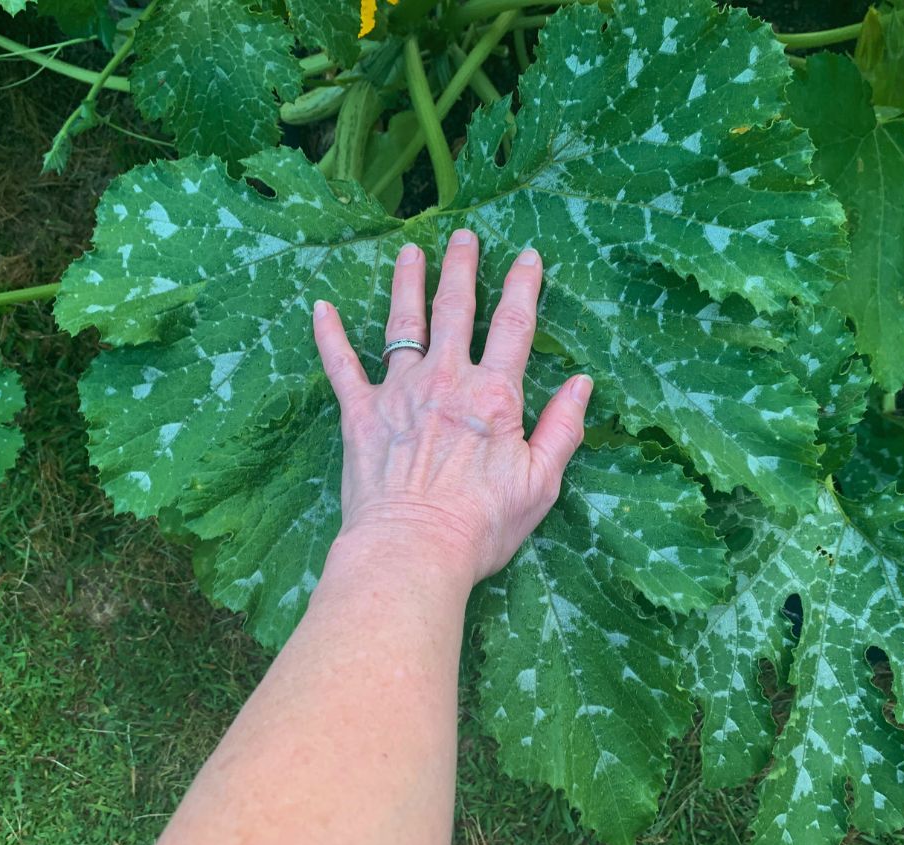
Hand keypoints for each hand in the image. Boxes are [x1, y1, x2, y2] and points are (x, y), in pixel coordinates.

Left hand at [312, 228, 592, 584]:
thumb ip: (562, 429)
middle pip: (455, 310)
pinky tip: (321, 309)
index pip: (514, 327)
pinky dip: (329, 336)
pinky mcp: (359, 413)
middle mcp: (446, 380)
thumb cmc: (481, 525)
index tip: (527, 256)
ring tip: (409, 252)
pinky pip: (341, 366)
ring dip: (407, 284)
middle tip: (462, 236)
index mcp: (493, 396)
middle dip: (461, 268)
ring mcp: (398, 392)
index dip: (523, 287)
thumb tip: (582, 384)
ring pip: (403, 324)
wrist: (412, 549)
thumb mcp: (541, 484)